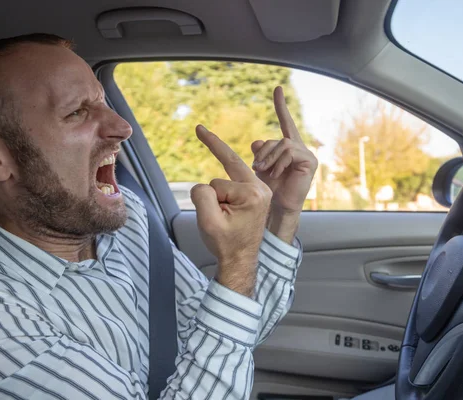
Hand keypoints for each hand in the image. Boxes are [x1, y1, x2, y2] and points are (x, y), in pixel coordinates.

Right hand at [191, 125, 271, 296]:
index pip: (217, 183)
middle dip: (214, 145)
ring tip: (225, 218)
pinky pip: (235, 180)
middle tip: (200, 128)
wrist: (240, 261)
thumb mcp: (208, 221)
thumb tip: (204, 185)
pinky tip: (223, 185)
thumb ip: (202, 194)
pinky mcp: (258, 194)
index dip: (210, 200)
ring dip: (219, 194)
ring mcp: (261, 191)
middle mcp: (261, 189)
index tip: (218, 220)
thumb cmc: (225, 244)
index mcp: (252, 194)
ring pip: (228, 178)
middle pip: (230, 163)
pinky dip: (224, 190)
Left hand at [251, 87, 317, 240]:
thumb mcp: (261, 168)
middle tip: (255, 167)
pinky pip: (290, 153)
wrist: (278, 208)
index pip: (285, 122)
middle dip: (264, 152)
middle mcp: (299, 148)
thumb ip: (260, 153)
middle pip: (277, 139)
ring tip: (262, 172)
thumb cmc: (270, 190)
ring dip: (269, 158)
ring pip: (282, 144)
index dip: (281, 106)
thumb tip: (257, 142)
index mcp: (287, 147)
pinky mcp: (310, 162)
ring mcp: (307, 154)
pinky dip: (279, 163)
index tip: (277, 88)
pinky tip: (275, 175)